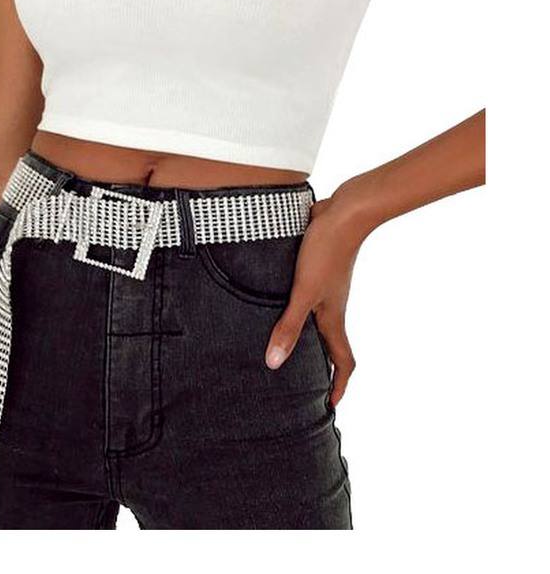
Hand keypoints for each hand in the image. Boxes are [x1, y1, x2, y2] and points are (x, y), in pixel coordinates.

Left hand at [265, 183, 372, 406]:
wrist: (342, 213)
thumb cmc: (326, 253)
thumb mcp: (303, 293)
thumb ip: (289, 326)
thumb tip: (274, 364)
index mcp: (333, 318)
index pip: (343, 361)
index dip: (338, 386)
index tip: (330, 405)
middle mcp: (331, 307)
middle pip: (329, 344)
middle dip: (320, 367)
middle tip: (304, 384)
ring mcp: (325, 289)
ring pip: (317, 321)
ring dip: (307, 338)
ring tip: (286, 349)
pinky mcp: (315, 270)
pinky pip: (307, 299)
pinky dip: (297, 311)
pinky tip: (276, 306)